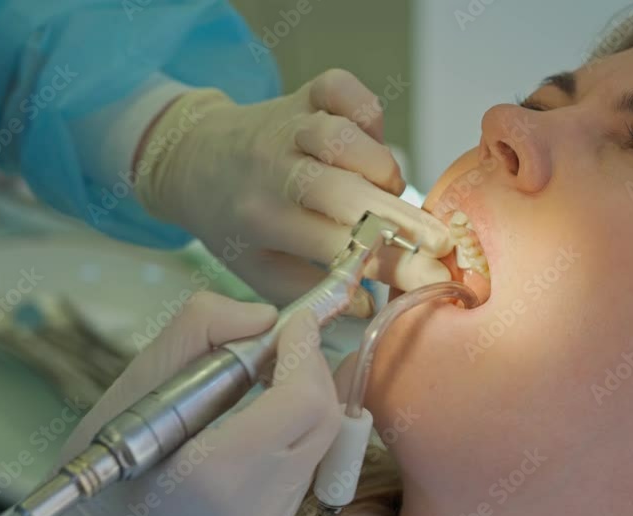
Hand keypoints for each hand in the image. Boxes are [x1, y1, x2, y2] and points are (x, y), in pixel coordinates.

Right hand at [30, 293, 341, 515]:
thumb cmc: (109, 454)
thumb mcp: (136, 377)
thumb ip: (202, 329)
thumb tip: (264, 317)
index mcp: (217, 471)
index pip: (303, 402)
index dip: (305, 352)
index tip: (295, 320)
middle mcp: (255, 504)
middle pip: (324, 417)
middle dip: (311, 366)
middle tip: (282, 339)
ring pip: (322, 437)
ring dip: (306, 391)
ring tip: (269, 370)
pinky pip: (308, 458)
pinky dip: (297, 421)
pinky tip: (264, 408)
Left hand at [133, 69, 452, 314]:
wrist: (193, 158)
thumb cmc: (234, 222)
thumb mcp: (257, 270)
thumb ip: (312, 292)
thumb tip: (369, 307)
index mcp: (262, 220)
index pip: (338, 245)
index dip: (390, 263)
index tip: (433, 279)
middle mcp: (274, 169)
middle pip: (347, 192)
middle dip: (401, 220)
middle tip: (439, 242)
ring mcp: (289, 125)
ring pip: (346, 139)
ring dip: (381, 169)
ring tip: (390, 191)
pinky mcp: (302, 94)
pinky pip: (343, 91)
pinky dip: (368, 112)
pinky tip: (370, 139)